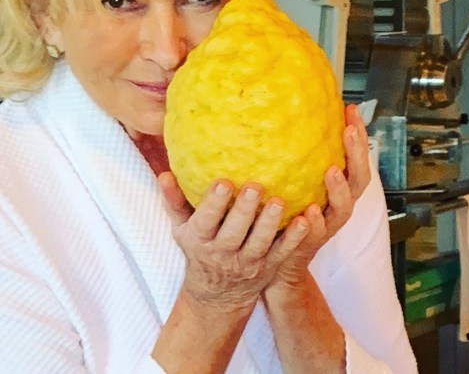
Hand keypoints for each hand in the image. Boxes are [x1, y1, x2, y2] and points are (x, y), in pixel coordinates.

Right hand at [158, 173, 310, 310]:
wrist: (217, 294)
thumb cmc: (198, 249)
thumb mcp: (181, 228)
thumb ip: (174, 201)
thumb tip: (164, 174)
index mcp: (200, 239)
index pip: (205, 220)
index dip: (213, 204)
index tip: (223, 183)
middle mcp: (223, 253)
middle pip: (234, 232)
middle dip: (244, 210)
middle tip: (255, 186)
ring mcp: (248, 262)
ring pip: (259, 242)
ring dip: (269, 223)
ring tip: (278, 201)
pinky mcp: (269, 266)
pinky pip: (283, 252)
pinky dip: (294, 238)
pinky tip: (305, 220)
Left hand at [266, 103, 371, 287]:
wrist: (277, 263)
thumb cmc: (284, 217)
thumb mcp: (292, 185)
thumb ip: (291, 161)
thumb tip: (275, 119)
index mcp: (337, 190)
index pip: (355, 159)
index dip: (357, 136)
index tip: (350, 110)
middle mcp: (337, 207)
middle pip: (359, 179)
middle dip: (357, 154)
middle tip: (349, 130)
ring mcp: (326, 227)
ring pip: (343, 208)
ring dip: (339, 188)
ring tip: (332, 170)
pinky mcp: (308, 246)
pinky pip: (316, 235)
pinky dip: (316, 223)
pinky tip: (310, 211)